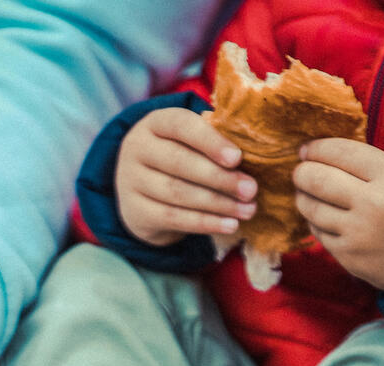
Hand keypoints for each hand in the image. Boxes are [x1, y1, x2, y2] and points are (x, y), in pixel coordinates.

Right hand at [116, 107, 257, 246]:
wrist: (140, 192)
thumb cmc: (177, 160)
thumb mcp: (188, 142)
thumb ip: (212, 140)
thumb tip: (252, 149)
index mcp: (155, 123)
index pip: (181, 125)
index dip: (210, 141)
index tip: (238, 158)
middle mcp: (136, 149)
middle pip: (180, 163)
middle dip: (220, 178)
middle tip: (251, 190)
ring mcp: (131, 181)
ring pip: (178, 193)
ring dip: (218, 204)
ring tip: (247, 210)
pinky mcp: (135, 212)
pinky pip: (173, 218)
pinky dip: (205, 223)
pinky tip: (229, 225)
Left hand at [293, 139, 383, 289]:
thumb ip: (370, 166)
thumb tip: (325, 155)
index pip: (342, 153)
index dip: (318, 148)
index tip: (306, 149)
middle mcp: (372, 204)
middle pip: (318, 180)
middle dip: (302, 172)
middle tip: (299, 171)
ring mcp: (357, 233)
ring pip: (311, 208)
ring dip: (303, 197)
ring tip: (304, 192)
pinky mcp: (347, 256)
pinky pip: (318, 233)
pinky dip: (315, 221)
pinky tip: (319, 216)